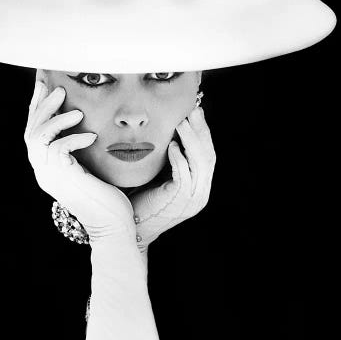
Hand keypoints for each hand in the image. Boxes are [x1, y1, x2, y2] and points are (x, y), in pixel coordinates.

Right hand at [24, 78, 135, 242]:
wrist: (113, 227)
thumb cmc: (109, 199)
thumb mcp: (91, 169)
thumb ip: (82, 151)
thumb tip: (89, 124)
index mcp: (48, 169)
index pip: (35, 133)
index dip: (38, 108)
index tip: (45, 84)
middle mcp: (44, 172)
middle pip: (31, 132)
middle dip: (42, 106)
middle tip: (58, 88)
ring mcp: (51, 176)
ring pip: (38, 138)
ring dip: (55, 119)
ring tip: (76, 110)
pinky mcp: (64, 179)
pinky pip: (59, 149)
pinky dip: (74, 138)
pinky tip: (91, 136)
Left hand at [128, 105, 215, 251]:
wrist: (131, 228)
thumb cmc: (141, 200)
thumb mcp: (160, 176)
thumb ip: (170, 158)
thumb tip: (172, 129)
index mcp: (199, 187)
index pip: (209, 154)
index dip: (203, 132)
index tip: (195, 112)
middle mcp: (201, 194)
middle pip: (209, 156)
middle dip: (201, 131)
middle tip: (193, 111)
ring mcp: (193, 199)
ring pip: (201, 164)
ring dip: (192, 140)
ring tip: (182, 123)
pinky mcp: (179, 201)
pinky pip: (184, 175)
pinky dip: (180, 158)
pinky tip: (172, 145)